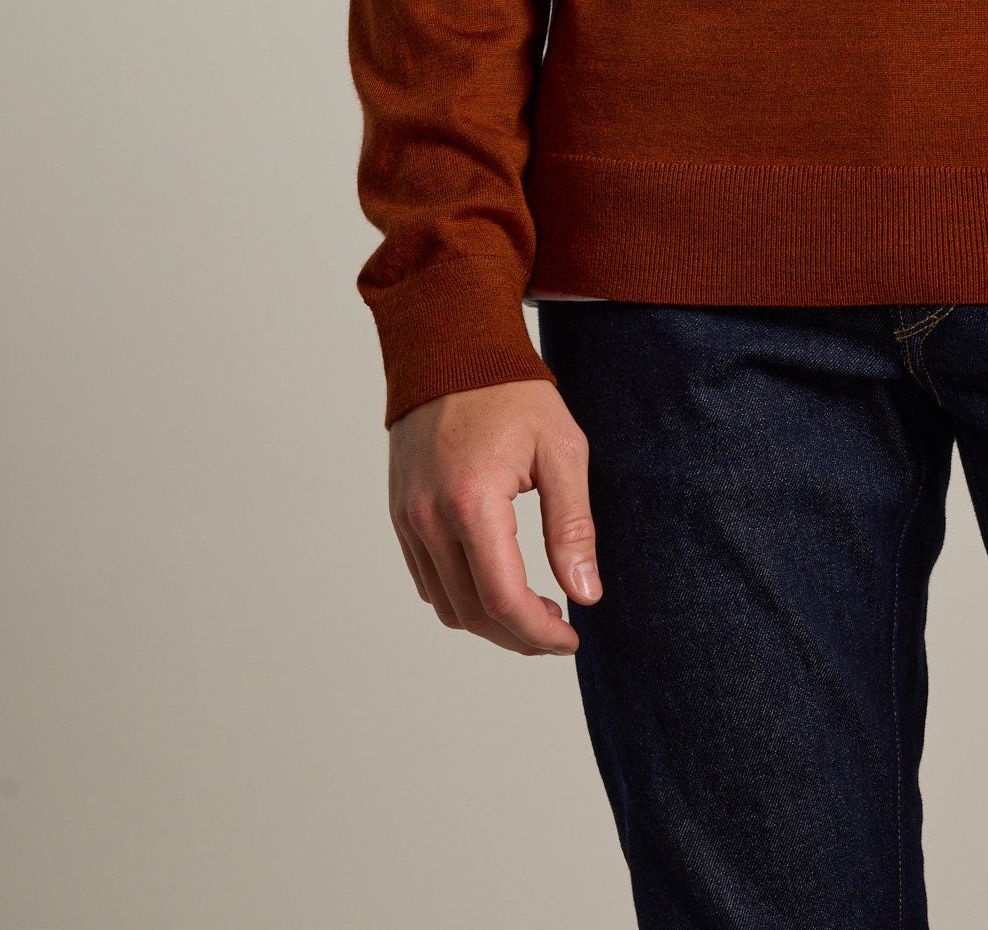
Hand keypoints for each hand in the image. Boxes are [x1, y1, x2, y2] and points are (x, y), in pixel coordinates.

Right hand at [388, 379, 601, 654]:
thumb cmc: (512, 393)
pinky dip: (462, 597)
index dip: (540, 633)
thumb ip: (573, 526)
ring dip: (490, 622)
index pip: (503, 599)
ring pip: (447, 606)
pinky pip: (427, 581)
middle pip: (473, 614)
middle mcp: (429, 518)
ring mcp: (409, 519)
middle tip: (559, 630)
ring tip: (534, 609)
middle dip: (519, 636)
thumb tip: (586, 594)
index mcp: (472, 502)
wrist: (451, 348)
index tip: (572, 638)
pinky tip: (497, 582)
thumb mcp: (561, 449)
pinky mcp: (401, 515)